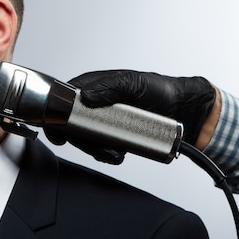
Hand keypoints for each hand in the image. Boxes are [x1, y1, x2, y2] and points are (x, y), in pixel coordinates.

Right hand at [44, 70, 215, 162]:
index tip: (58, 132)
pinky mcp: (115, 136)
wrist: (183, 111)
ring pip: (85, 140)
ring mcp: (104, 122)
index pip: (64, 99)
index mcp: (95, 87)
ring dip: (96, 150)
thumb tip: (84, 96)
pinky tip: (118, 154)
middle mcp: (96, 105)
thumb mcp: (132, 83)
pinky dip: (107, 154)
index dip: (55, 116)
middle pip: (72, 125)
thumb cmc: (159, 90)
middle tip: (97, 146)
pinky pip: (101, 149)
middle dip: (81, 140)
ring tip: (114, 152)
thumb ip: (108, 87)